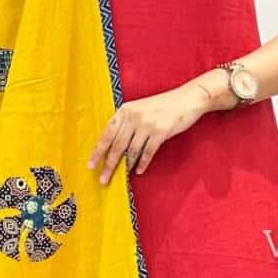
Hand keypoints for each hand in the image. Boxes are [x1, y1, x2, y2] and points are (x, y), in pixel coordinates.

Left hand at [87, 79, 214, 184]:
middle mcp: (134, 116)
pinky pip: (148, 153)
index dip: (97, 152)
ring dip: (127, 166)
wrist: (187, 98)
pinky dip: (142, 163)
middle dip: (109, 165)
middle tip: (102, 179)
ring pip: (132, 151)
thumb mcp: (140, 109)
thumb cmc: (163, 106)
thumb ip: (127, 123)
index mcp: (125, 110)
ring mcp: (147, 124)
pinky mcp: (161, 131)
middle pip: (117, 146)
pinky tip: (139, 171)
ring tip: (122, 177)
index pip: (106, 134)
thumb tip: (113, 147)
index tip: (90, 165)